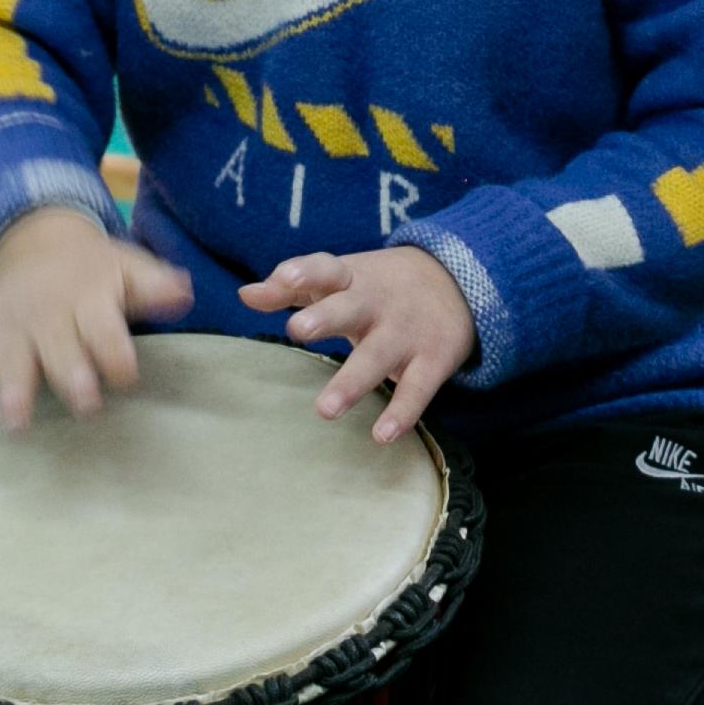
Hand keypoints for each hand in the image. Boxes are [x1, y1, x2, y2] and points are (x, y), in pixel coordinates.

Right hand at [0, 207, 190, 424]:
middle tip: (85, 404)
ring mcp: (12, 324)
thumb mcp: (128, 268)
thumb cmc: (95, 270)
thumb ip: (154, 285)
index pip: (104, 329)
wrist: (38, 241)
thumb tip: (184, 292)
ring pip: (12, 357)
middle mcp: (48, 313)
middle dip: (71, 374)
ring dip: (13, 388)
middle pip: (59, 347)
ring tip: (16, 420)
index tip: (127, 376)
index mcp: (88, 297)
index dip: (116, 353)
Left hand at [244, 247, 477, 442]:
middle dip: (325, 317)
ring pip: (377, 357)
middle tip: (298, 331)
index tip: (283, 280)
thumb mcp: (340, 279)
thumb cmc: (377, 286)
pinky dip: (402, 412)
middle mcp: (376, 304)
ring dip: (352, 382)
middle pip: (349, 308)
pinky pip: (417, 389)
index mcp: (350, 279)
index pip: (326, 269)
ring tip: (325, 410)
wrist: (458, 281)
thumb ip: (293, 288)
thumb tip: (245, 295)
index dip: (304, 273)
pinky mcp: (432, 361)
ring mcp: (404, 333)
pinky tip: (382, 436)